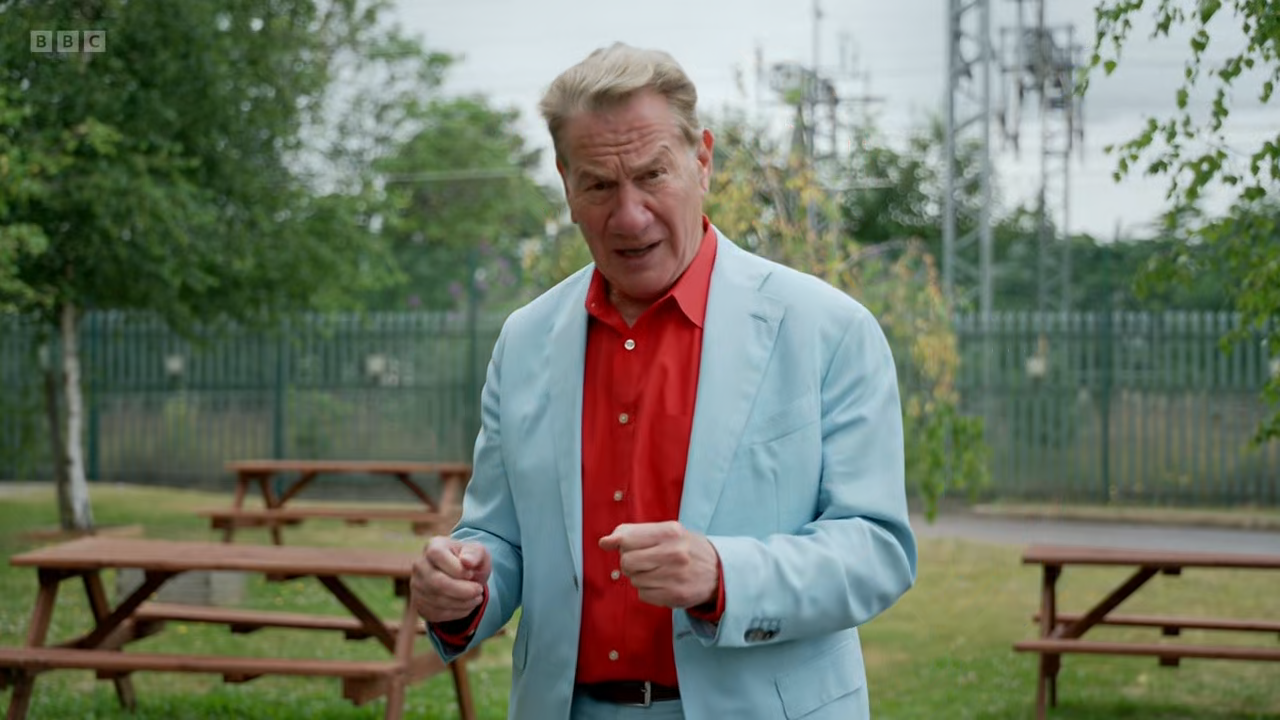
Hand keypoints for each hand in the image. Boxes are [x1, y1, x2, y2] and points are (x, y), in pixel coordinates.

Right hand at [411, 536, 490, 622]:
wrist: (465, 578)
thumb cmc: (471, 561)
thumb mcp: (479, 552)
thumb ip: (475, 553)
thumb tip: (466, 561)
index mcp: (433, 546)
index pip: (438, 556)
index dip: (458, 569)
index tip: (472, 574)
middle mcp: (419, 565)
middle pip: (437, 583)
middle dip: (463, 591)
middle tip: (479, 591)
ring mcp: (416, 586)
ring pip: (438, 601)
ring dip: (463, 603)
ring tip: (477, 598)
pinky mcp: (419, 604)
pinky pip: (437, 614)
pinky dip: (457, 612)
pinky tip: (467, 605)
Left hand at [599, 521, 718, 608]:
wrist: (719, 572)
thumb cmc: (687, 548)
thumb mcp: (668, 531)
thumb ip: (634, 533)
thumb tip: (604, 542)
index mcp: (670, 532)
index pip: (627, 539)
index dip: (618, 543)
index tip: (614, 544)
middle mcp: (673, 554)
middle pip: (626, 562)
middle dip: (629, 562)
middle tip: (643, 560)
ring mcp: (674, 576)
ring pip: (634, 579)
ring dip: (640, 576)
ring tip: (657, 571)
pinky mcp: (674, 596)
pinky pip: (643, 594)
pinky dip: (647, 590)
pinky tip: (662, 583)